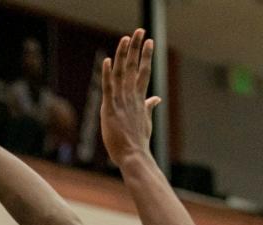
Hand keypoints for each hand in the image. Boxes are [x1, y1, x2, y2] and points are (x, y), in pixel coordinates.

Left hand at [100, 29, 161, 168]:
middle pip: (135, 67)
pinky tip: (106, 61)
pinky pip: (108, 88)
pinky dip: (107, 75)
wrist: (133, 156)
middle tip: (140, 31)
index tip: (150, 41)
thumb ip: (149, 106)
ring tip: (126, 38)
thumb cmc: (138, 142)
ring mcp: (121, 102)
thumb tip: (157, 98)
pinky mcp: (110, 109)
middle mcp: (131, 97)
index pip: (144, 72)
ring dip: (123, 55)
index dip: (146, 56)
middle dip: (137, 48)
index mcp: (139, 99)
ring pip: (122, 73)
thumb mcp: (146, 121)